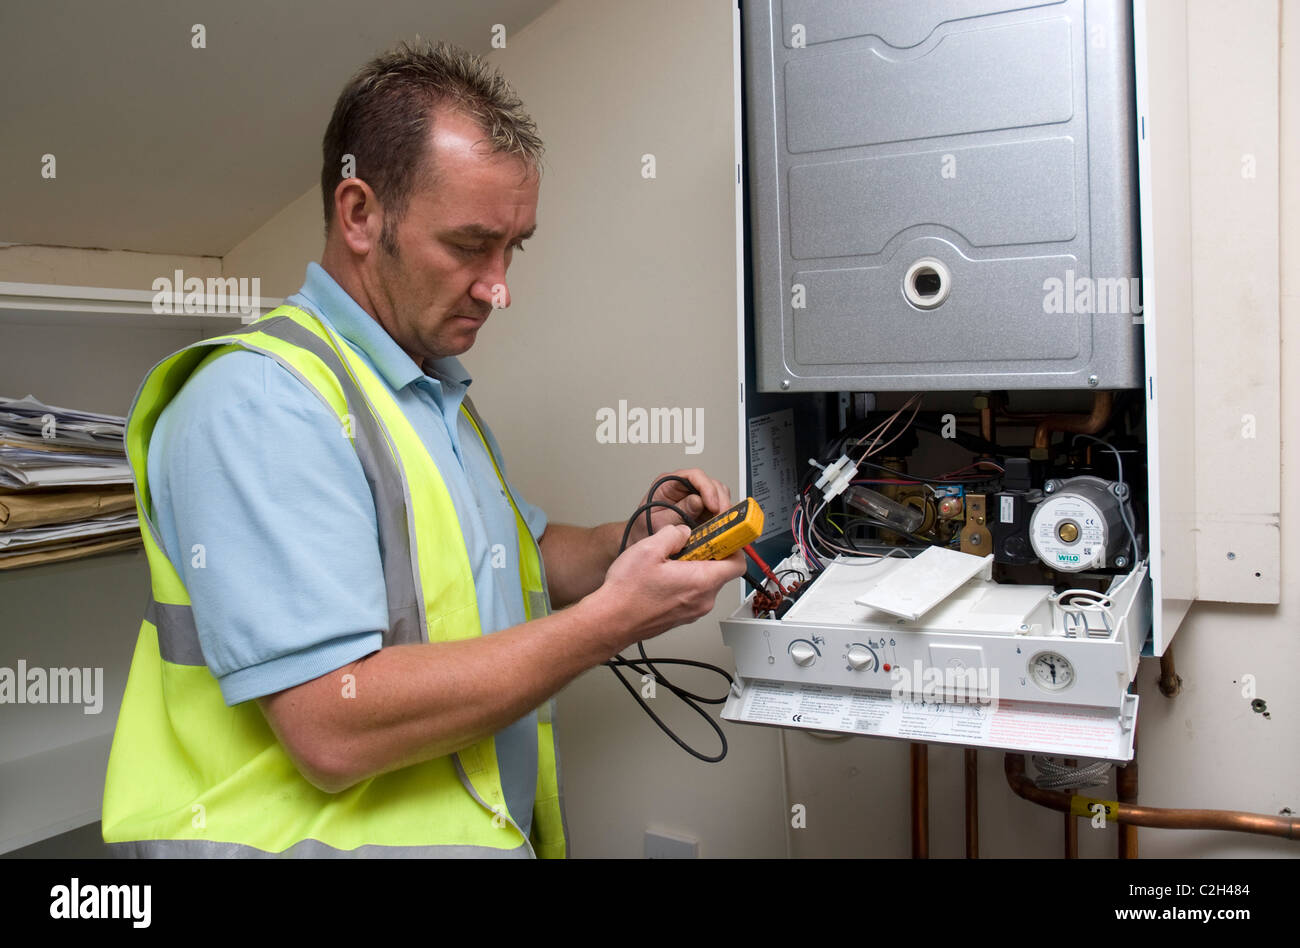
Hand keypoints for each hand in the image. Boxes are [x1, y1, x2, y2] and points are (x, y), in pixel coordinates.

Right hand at [592, 523, 746, 650]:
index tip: (722, 535)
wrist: (610, 621)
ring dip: (695, 568)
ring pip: (706, 582)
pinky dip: (686, 582)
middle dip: (708, 554)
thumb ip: (674, 534)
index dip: (733, 545)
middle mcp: (703, 600)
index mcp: (701, 581)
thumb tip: (684, 532)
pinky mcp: (682, 616)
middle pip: (721, 571)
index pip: (738, 563)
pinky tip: (663, 576)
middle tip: (687, 544)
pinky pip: (694, 594)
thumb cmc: (627, 592)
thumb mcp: (649, 548)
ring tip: (670, 561)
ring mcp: (693, 611)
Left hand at [628, 469, 733, 544]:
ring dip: (723, 508)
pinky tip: (720, 526)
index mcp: (668, 483)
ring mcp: (694, 497)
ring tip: (722, 524)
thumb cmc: (643, 529)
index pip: (694, 475)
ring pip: (718, 494)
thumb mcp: (658, 522)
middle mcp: (683, 487)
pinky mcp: (701, 510)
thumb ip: (678, 512)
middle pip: (710, 483)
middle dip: (719, 500)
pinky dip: (722, 517)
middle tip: (723, 518)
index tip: (713, 505)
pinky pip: (717, 508)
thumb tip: (698, 501)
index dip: (707, 488)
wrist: (641, 540)